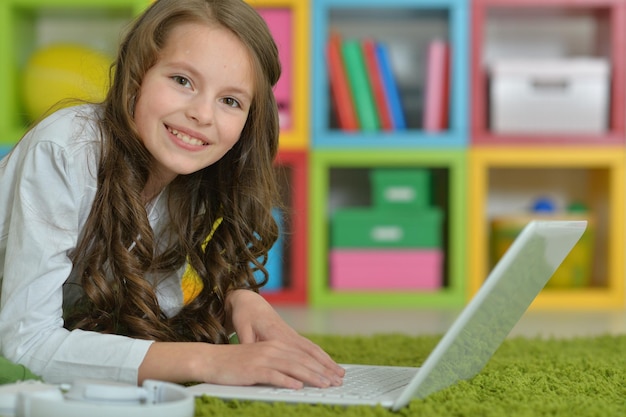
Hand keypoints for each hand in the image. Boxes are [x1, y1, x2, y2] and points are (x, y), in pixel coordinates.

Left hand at [222, 289, 344, 388]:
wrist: (250, 301)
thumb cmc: (245, 316)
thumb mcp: (242, 330)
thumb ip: (249, 345)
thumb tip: (254, 359)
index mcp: (276, 334)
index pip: (298, 355)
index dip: (312, 367)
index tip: (322, 378)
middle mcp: (288, 334)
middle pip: (312, 353)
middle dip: (327, 367)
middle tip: (340, 380)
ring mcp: (291, 334)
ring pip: (314, 349)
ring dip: (328, 362)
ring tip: (341, 374)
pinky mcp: (292, 335)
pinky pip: (311, 346)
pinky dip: (322, 356)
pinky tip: (329, 364)